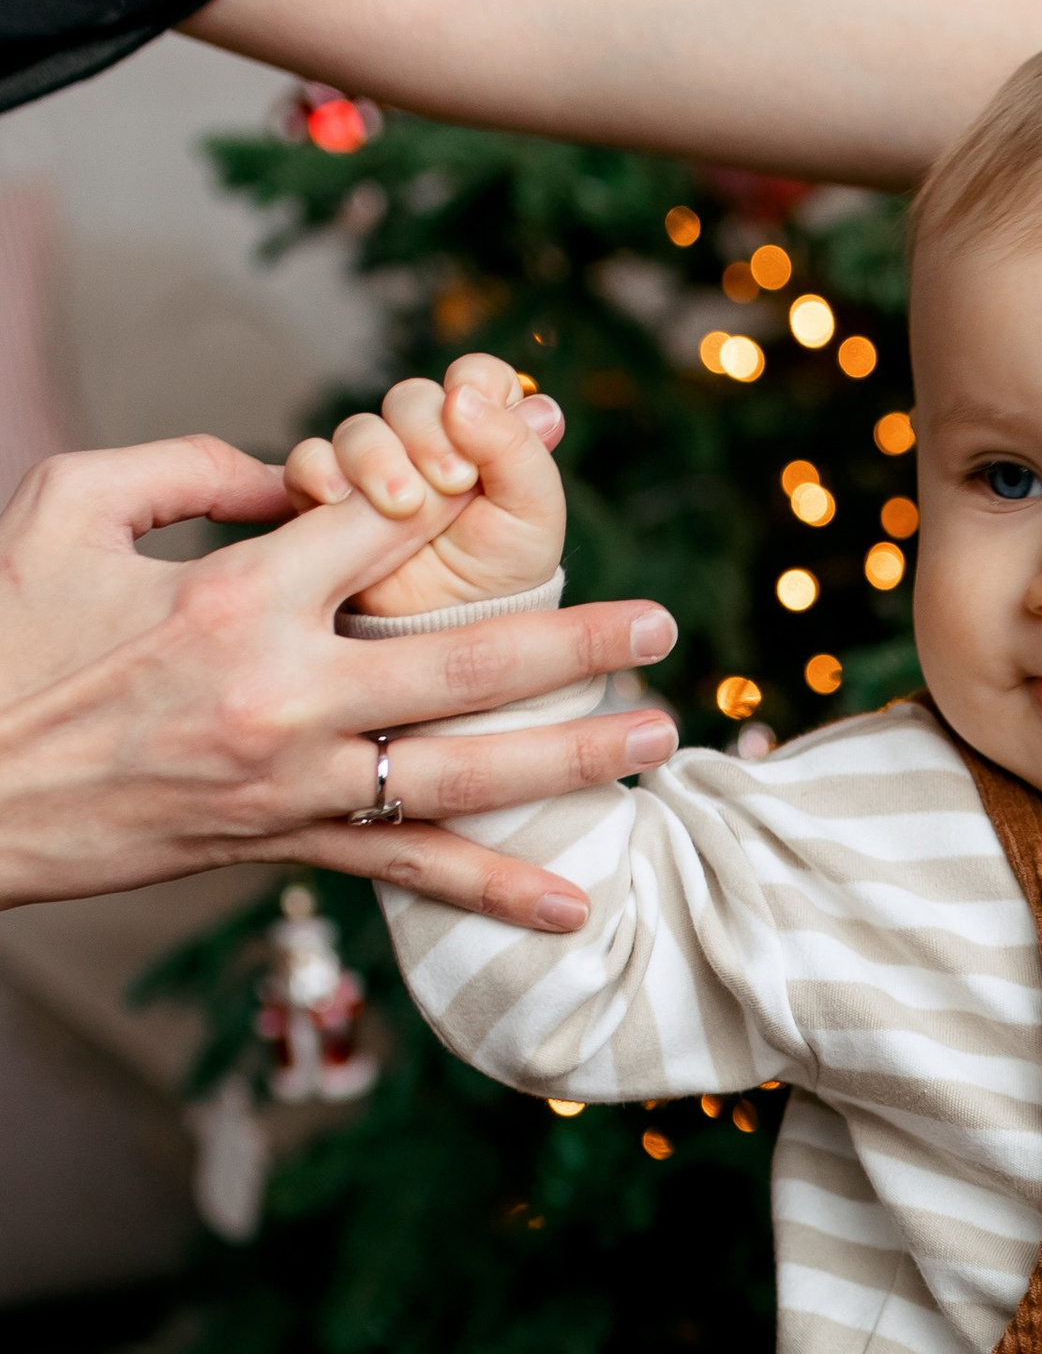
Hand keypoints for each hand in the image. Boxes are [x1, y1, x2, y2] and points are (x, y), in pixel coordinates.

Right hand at [0, 431, 678, 922]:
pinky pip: (407, 869)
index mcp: (233, 595)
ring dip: (571, 752)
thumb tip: (285, 468)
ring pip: (463, 768)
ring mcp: (291, 780)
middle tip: (663, 621)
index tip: (533, 451)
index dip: (463, 476)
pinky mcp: (280, 844)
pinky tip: (574, 902)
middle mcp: (282, 691)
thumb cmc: (1, 639)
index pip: (382, 523)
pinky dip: (493, 888)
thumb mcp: (68, 509)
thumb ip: (183, 468)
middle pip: (464, 656)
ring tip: (658, 734)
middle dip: (575, 637)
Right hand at [282, 351, 567, 617]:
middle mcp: (428, 440)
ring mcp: (376, 465)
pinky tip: (341, 500)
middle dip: (428, 435)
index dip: (476, 391)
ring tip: (402, 506)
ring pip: (359, 430)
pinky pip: (309, 461)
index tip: (480, 435)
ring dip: (379, 460)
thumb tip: (467, 394)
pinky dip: (321, 472)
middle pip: (411, 399)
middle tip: (451, 482)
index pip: (475, 376)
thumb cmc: (504, 574)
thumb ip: (514, 448)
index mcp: (484, 431)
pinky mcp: (330, 496)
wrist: (452, 638)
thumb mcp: (532, 512)